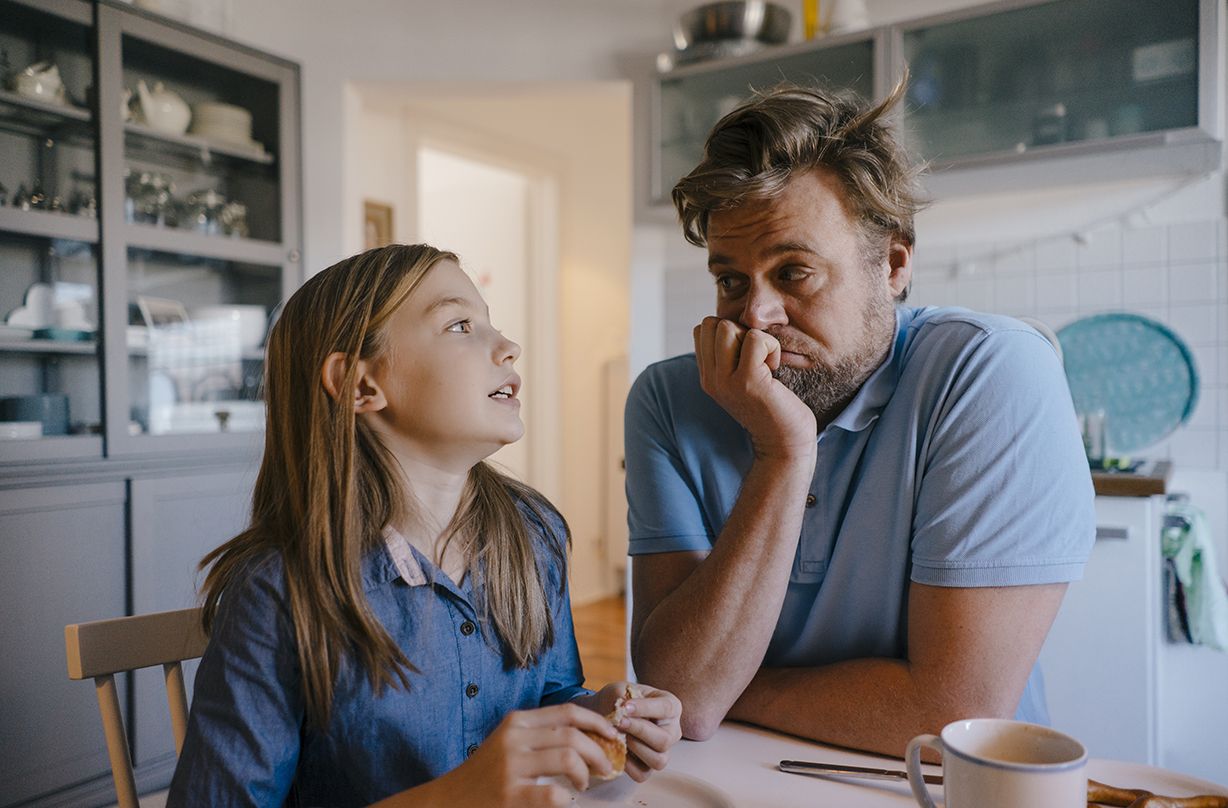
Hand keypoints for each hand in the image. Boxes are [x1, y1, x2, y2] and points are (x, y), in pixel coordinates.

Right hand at [421, 703, 620, 806]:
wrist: (448, 800)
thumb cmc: (486, 773)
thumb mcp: (509, 742)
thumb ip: (540, 735)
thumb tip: (589, 735)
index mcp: (517, 720)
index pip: (568, 712)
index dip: (597, 722)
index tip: (613, 736)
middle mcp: (514, 737)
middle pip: (573, 734)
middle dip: (599, 751)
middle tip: (607, 767)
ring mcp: (511, 766)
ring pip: (569, 758)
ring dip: (586, 773)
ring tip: (583, 785)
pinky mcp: (510, 795)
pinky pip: (554, 795)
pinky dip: (567, 799)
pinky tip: (564, 801)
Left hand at [592, 681, 683, 782]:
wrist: (606, 714)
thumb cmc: (618, 699)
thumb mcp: (620, 690)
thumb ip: (622, 697)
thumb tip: (622, 711)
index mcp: (671, 707)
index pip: (666, 708)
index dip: (645, 708)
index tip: (625, 706)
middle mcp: (672, 731)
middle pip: (664, 740)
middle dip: (639, 731)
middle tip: (619, 722)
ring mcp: (662, 751)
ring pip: (658, 760)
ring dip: (635, 748)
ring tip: (618, 735)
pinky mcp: (648, 768)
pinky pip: (642, 774)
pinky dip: (628, 765)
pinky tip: (617, 749)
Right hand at [692, 316, 816, 461]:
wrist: (784, 443)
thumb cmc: (772, 407)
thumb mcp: (741, 381)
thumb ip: (730, 357)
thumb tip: (735, 325)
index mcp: (708, 377)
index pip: (702, 330)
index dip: (727, 331)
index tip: (745, 355)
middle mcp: (711, 379)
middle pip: (712, 324)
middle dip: (739, 331)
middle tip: (756, 358)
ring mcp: (726, 381)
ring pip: (728, 327)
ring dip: (754, 338)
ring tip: (764, 363)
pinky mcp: (748, 381)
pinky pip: (756, 339)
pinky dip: (771, 347)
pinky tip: (774, 368)